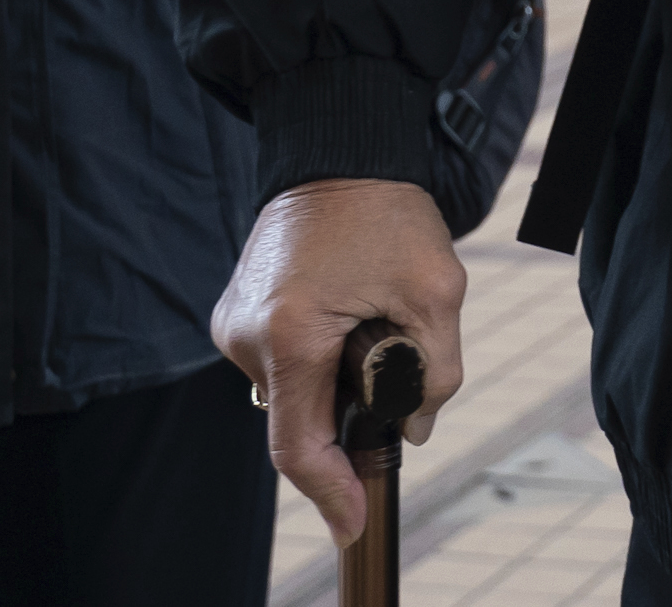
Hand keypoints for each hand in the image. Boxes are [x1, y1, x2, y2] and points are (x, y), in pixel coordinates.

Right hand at [210, 178, 465, 552]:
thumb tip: (415, 427)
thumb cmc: (386, 211)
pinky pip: (279, 361)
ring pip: (290, 391)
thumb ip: (439, 372)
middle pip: (299, 419)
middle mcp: (246, 336)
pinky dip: (313, 359)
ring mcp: (233, 324)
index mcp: (290, 334)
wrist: (337, 147)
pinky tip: (342, 313)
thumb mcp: (438, 290)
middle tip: (388, 364)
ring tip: (367, 317)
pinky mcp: (234, 313)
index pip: (300, 448)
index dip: (330, 494)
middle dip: (347, 415)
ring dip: (331, 380)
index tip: (353, 524)